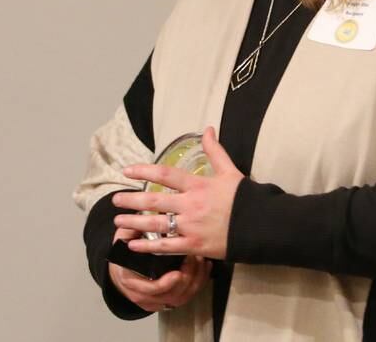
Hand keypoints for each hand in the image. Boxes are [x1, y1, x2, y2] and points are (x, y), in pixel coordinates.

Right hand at [108, 227, 211, 311]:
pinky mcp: (170, 300)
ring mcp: (159, 300)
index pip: (150, 289)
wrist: (124, 270)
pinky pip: (189, 295)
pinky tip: (205, 266)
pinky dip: (200, 281)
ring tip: (201, 260)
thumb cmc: (126, 251)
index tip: (177, 273)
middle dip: (187, 279)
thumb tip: (139, 217)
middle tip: (196, 260)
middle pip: (172, 295)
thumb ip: (130, 230)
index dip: (165, 283)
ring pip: (184, 296)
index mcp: (131, 280)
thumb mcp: (122, 238)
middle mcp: (145, 295)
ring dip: (196, 278)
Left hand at [112, 126, 243, 259]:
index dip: (144, 170)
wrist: (260, 225)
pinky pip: (166, 247)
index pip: (165, 174)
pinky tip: (133, 245)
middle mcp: (190, 205)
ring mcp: (191, 227)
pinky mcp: (194, 245)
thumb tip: (208, 129)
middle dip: (132, 199)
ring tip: (118, 222)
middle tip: (115, 200)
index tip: (127, 170)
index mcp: (198, 185)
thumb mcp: (230, 170)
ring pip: (156, 224)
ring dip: (134, 222)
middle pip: (154, 200)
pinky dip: (148, 247)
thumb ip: (215, 150)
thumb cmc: (244, 198)